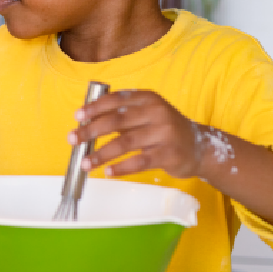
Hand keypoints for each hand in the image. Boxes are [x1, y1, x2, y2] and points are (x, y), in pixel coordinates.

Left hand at [70, 89, 214, 178]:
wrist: (199, 147)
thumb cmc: (163, 130)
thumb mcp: (146, 115)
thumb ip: (120, 115)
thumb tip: (85, 124)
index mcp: (148, 98)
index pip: (116, 99)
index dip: (94, 107)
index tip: (77, 117)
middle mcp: (157, 112)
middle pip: (117, 120)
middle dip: (91, 131)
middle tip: (73, 140)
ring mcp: (165, 133)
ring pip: (126, 143)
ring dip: (101, 154)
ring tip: (85, 163)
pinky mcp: (170, 154)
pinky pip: (140, 162)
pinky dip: (121, 168)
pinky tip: (108, 173)